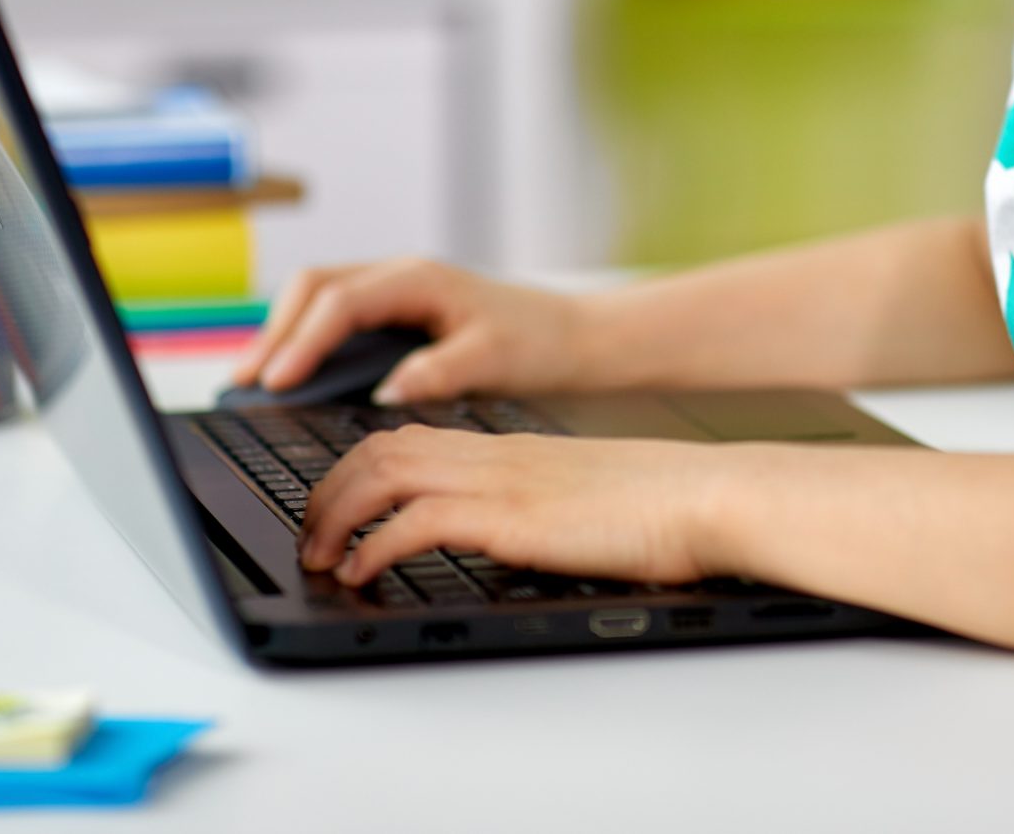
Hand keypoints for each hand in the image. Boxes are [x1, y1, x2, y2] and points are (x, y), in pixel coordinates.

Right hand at [228, 258, 592, 401]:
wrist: (573, 337)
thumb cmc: (538, 342)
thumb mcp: (494, 359)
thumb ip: (441, 373)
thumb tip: (388, 393)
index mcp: (417, 278)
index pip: (341, 302)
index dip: (303, 341)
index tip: (276, 382)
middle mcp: (397, 276)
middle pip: (313, 289)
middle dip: (273, 332)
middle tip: (241, 384)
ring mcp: (392, 292)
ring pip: (316, 299)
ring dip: (281, 335)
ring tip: (247, 383)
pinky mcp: (393, 315)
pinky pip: (332, 318)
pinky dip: (303, 342)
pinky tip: (287, 379)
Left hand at [296, 425, 738, 587]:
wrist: (706, 494)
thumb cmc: (662, 505)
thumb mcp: (582, 498)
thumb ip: (537, 506)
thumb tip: (510, 537)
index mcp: (510, 448)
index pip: (408, 439)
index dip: (355, 471)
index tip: (334, 509)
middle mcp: (495, 456)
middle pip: (379, 450)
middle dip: (326, 494)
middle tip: (308, 539)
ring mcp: (502, 481)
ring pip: (383, 475)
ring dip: (335, 518)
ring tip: (319, 558)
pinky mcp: (512, 517)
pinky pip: (417, 523)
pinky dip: (375, 547)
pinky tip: (363, 574)